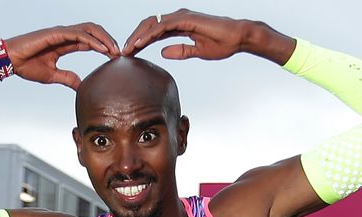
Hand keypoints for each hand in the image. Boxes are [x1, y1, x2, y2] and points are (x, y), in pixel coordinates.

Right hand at [0, 23, 119, 90]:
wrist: (10, 61)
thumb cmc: (27, 66)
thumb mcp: (53, 75)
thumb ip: (68, 78)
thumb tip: (81, 86)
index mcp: (65, 43)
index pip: (89, 41)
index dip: (103, 47)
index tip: (115, 58)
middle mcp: (65, 35)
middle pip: (93, 31)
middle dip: (108, 40)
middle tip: (119, 53)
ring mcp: (61, 32)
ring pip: (89, 29)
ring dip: (104, 38)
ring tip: (114, 50)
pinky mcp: (56, 33)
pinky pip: (79, 34)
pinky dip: (92, 40)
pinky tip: (102, 48)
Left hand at [122, 9, 294, 64]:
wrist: (238, 38)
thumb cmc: (222, 44)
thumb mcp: (196, 52)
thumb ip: (180, 51)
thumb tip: (163, 53)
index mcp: (179, 26)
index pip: (154, 33)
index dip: (141, 43)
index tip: (130, 55)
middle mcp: (178, 18)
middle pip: (149, 26)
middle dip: (134, 39)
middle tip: (122, 53)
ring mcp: (181, 17)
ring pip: (152, 25)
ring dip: (137, 37)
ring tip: (126, 50)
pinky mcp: (185, 19)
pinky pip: (162, 27)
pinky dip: (149, 35)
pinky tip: (139, 44)